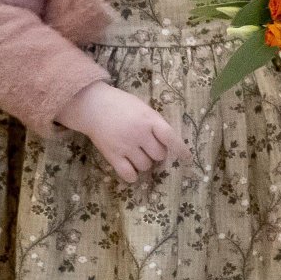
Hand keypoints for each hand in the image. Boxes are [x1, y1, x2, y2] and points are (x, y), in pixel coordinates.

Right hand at [57, 81, 192, 183]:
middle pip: (159, 155)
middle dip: (157, 153)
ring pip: (145, 165)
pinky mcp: (113, 156)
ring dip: (144, 163)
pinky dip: (132, 175)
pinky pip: (129, 174)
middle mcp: (140, 134)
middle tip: (148, 146)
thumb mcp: (142, 107)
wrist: (92, 106)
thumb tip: (167, 141)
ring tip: (136, 153)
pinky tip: (130, 168)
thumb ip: (154, 122)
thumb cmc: (120, 104)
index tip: (188, 159)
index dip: (181, 150)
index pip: (170, 138)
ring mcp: (126, 146)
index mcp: (149, 119)